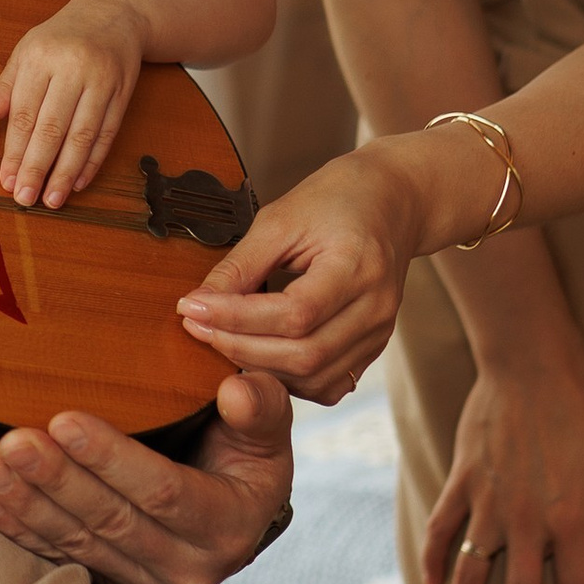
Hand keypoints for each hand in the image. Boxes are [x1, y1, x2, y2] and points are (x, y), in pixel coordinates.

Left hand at [0, 0, 146, 207]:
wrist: (115, 14)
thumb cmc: (62, 37)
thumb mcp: (28, 50)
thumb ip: (7, 85)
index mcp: (42, 57)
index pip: (25, 112)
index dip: (15, 150)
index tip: (6, 179)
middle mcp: (74, 68)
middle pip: (53, 127)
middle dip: (37, 167)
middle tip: (25, 197)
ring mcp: (102, 81)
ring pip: (83, 135)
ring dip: (66, 172)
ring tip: (51, 199)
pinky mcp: (123, 93)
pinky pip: (107, 133)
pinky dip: (93, 161)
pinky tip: (78, 182)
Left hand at [0, 373, 295, 583]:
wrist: (238, 511)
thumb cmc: (246, 455)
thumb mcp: (266, 430)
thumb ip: (259, 407)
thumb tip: (236, 388)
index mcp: (228, 523)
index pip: (163, 490)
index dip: (112, 459)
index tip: (65, 422)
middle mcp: (189, 564)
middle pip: (112, 520)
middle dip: (57, 480)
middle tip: (14, 442)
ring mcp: (149, 581)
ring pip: (81, 541)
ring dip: (30, 503)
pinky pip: (63, 557)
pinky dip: (22, 529)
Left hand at [175, 140, 448, 403]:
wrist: (391, 203)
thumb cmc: (337, 201)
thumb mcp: (281, 219)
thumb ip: (241, 266)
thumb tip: (198, 304)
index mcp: (358, 266)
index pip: (294, 313)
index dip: (237, 318)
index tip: (192, 307)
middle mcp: (376, 307)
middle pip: (304, 354)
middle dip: (241, 347)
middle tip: (199, 327)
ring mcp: (379, 333)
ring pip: (314, 376)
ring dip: (260, 367)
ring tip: (222, 340)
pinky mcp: (372, 348)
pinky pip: (327, 383)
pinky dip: (288, 379)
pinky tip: (261, 355)